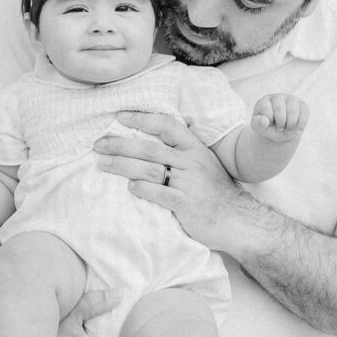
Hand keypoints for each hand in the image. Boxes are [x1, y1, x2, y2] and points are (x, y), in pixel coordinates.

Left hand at [94, 110, 252, 254]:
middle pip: (150, 148)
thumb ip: (182, 149)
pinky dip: (143, 190)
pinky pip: (160, 194)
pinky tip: (129, 187)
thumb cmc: (215, 191)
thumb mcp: (204, 162)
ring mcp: (190, 183)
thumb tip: (154, 134)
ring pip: (150, 169)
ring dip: (122, 165)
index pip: (166, 125)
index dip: (142, 119)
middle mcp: (192, 162)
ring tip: (102, 164)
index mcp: (195, 148)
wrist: (237, 219)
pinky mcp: (186, 205)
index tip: (119, 116)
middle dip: (121, 144)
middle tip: (99, 144)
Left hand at [251, 94, 308, 141]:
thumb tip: (264, 121)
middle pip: (280, 109)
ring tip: (287, 130)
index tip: (268, 125)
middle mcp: (278, 97)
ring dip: (290, 125)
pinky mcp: (302, 105)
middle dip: (280, 124)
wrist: (281, 132)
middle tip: (279, 129)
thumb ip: (258, 124)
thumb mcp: (259, 128)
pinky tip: (296, 129)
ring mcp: (291, 99)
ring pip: (293, 111)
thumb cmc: (268, 128)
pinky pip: (304, 113)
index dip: (269, 121)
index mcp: (265, 101)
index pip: (266, 109)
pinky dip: (300, 125)